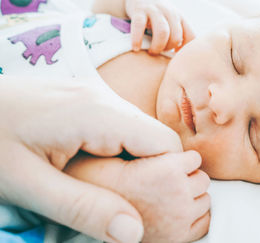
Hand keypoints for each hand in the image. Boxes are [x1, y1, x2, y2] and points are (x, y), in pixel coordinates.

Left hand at [0, 76, 181, 242]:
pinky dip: (118, 149)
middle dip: (149, 173)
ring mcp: (97, 93)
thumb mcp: (28, 185)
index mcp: (97, 113)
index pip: (165, 143)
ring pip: (139, 132)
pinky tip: (92, 165)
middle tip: (122, 201)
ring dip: (132, 162)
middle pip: (155, 138)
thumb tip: (135, 232)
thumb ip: (84, 209)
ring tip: (102, 185)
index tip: (151, 204)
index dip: (170, 177)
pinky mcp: (89, 98)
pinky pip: (121, 125)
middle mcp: (104, 96)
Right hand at [65, 151, 210, 242]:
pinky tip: (174, 212)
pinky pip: (205, 221)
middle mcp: (177, 193)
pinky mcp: (180, 236)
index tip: (164, 167)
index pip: (194, 159)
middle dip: (188, 180)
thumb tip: (167, 131)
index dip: (180, 161)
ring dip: (192, 198)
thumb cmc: (104, 184)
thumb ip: (148, 137)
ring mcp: (181, 217)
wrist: (96, 218)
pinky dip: (195, 217)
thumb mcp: (120, 150)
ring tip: (166, 199)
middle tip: (165, 185)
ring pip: (206, 199)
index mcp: (168, 169)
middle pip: (202, 179)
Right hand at [125, 0, 194, 53]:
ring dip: (157, 46)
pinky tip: (135, 48)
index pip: (191, 36)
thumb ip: (178, 35)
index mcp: (180, 18)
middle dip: (168, 48)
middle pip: (176, 36)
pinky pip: (140, 26)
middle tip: (159, 51)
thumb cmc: (158, 16)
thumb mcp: (171, 22)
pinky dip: (138, 39)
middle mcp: (170, 13)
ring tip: (151, 51)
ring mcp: (155, 11)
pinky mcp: (139, 10)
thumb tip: (177, 57)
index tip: (174, 54)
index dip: (185, 49)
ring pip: (162, 32)